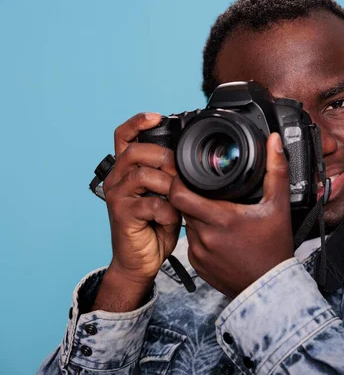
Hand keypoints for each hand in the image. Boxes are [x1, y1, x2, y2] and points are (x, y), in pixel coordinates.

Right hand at [92, 113, 181, 311]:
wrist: (141, 260)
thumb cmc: (156, 226)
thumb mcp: (167, 196)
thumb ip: (172, 177)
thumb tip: (193, 163)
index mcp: (126, 170)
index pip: (123, 136)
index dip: (137, 123)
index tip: (156, 117)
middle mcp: (116, 179)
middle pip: (136, 152)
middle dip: (164, 158)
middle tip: (180, 173)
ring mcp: (117, 196)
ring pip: (142, 175)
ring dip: (168, 185)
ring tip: (178, 198)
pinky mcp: (121, 214)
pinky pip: (150, 204)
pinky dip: (167, 211)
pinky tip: (172, 218)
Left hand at [169, 133, 293, 297]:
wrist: (270, 288)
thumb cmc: (274, 249)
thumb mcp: (279, 206)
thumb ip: (276, 170)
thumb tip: (274, 142)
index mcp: (220, 218)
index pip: (179, 193)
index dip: (178, 180)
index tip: (186, 172)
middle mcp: (204, 236)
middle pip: (182, 206)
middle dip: (190, 195)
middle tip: (205, 190)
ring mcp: (198, 253)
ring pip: (187, 224)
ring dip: (196, 216)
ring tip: (217, 213)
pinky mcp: (197, 265)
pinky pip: (191, 243)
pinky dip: (201, 235)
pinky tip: (219, 235)